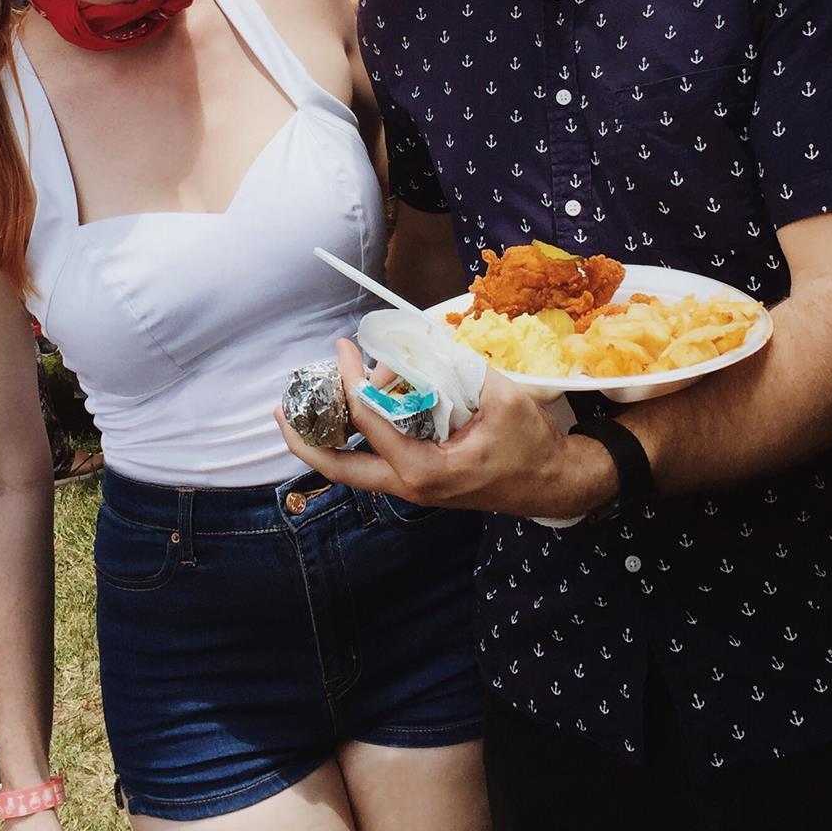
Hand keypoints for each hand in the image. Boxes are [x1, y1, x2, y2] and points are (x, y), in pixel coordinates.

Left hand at [275, 337, 617, 519]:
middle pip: (339, 468)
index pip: (370, 420)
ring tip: (322, 391)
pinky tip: (355, 407)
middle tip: (279, 409)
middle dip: (303, 440)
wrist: (552, 485)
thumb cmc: (530, 445)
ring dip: (331, 433)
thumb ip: (455, 368)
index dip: (351, 379)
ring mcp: (411, 489)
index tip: (345, 346)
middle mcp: (410, 486)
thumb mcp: (500, 396)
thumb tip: (414, 341)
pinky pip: (375, 460)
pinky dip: (359, 434)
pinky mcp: (417, 482)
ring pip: (353, 467)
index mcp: (426, 468)